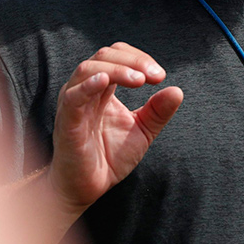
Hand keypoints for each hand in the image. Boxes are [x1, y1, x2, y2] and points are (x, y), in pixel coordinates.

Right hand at [48, 42, 182, 212]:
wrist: (88, 188)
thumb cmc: (109, 157)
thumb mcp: (142, 131)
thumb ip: (158, 112)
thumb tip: (177, 90)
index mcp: (102, 88)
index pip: (117, 55)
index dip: (139, 58)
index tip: (160, 76)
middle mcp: (85, 90)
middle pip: (104, 56)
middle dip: (133, 61)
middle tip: (155, 76)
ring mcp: (73, 103)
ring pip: (88, 69)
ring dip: (117, 69)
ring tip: (139, 81)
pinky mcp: (66, 121)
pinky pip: (73, 97)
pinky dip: (88, 85)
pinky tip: (105, 81)